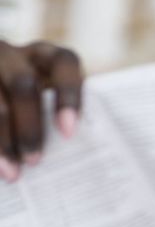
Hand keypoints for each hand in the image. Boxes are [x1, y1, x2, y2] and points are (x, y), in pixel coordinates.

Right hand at [0, 40, 84, 181]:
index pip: (64, 63)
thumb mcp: (42, 100)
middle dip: (29, 127)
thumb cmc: (28, 103)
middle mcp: (11, 54)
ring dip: (3, 140)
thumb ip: (55, 118)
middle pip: (22, 85)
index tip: (69, 132)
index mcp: (44, 56)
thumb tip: (75, 159)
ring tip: (12, 171)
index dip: (69, 96)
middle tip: (35, 161)